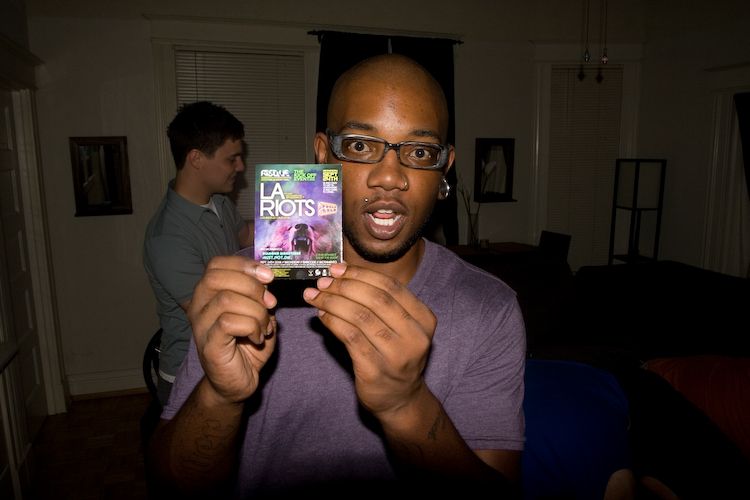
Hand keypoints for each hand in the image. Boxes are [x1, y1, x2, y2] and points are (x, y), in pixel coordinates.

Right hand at [187, 255, 276, 404]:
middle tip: (270, 303)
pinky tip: (258, 338)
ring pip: (227, 299)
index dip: (244, 264)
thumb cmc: (246, 346)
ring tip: (265, 327)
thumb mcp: (258, 314)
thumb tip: (267, 281)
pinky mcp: (209, 344)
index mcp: (209, 293)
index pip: (216, 264)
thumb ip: (261, 295)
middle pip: (217, 277)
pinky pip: (229, 322)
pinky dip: (252, 327)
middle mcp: (199, 306)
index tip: (268, 276)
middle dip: (251, 285)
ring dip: (257, 311)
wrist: (237, 382)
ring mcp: (200, 325)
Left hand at [303, 263, 436, 418]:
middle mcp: (415, 336)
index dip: (361, 274)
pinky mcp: (375, 370)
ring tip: (315, 296)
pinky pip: (349, 337)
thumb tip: (341, 275)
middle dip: (344, 286)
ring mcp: (396, 355)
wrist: (400, 399)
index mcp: (424, 319)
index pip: (390, 286)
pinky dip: (332, 322)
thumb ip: (380, 304)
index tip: (338, 269)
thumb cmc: (395, 356)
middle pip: (375, 299)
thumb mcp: (401, 327)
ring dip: (332, 302)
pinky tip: (322, 315)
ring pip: (360, 317)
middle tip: (323, 282)